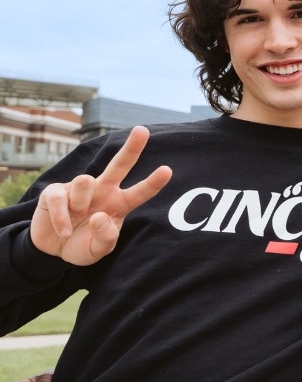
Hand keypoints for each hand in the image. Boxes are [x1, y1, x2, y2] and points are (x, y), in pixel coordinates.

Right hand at [31, 126, 171, 265]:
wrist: (53, 251)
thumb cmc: (82, 245)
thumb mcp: (99, 250)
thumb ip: (105, 238)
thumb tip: (99, 216)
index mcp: (119, 204)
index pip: (140, 192)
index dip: (153, 182)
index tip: (168, 170)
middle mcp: (103, 191)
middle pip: (119, 165)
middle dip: (131, 148)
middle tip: (143, 130)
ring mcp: (79, 189)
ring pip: (86, 181)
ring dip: (81, 204)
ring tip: (77, 219)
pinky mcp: (55, 191)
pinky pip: (61, 198)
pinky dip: (62, 217)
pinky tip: (64, 229)